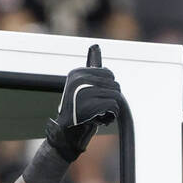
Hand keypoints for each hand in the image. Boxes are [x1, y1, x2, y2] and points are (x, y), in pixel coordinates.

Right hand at [46, 44, 120, 162]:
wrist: (65, 136)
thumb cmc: (78, 114)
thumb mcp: (83, 88)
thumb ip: (91, 71)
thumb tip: (95, 46)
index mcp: (77, 73)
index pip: (109, 74)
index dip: (108, 89)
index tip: (95, 99)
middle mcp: (79, 80)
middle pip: (115, 85)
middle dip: (110, 100)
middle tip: (96, 110)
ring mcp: (84, 92)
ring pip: (116, 97)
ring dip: (111, 110)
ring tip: (98, 116)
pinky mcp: (90, 106)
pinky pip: (114, 107)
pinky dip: (111, 116)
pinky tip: (100, 121)